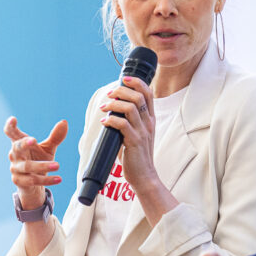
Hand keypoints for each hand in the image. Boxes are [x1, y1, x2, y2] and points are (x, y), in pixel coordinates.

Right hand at [5, 116, 67, 208]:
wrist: (33, 183)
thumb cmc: (39, 160)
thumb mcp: (48, 148)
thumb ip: (55, 137)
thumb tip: (64, 122)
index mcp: (19, 143)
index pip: (11, 133)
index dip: (10, 126)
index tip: (13, 119)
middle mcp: (15, 155)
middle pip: (17, 148)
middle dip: (24, 144)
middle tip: (33, 140)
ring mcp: (15, 168)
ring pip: (28, 166)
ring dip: (43, 165)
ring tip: (57, 165)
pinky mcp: (19, 181)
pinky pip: (33, 180)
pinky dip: (47, 180)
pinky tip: (59, 178)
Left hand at [99, 76, 157, 190]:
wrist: (144, 176)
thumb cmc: (138, 155)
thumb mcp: (139, 134)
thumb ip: (131, 121)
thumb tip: (114, 108)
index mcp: (150, 119)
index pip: (148, 93)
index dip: (136, 82)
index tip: (123, 79)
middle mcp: (149, 123)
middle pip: (138, 96)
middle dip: (121, 91)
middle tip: (109, 95)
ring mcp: (142, 132)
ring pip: (130, 108)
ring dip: (114, 104)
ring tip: (104, 108)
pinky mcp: (134, 142)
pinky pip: (122, 124)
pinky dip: (111, 120)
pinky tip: (104, 122)